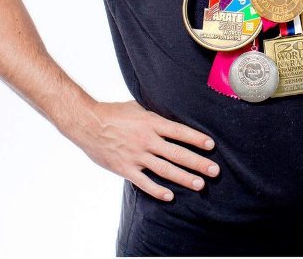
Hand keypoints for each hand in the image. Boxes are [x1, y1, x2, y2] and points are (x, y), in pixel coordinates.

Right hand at [74, 100, 218, 200]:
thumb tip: (171, 116)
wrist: (88, 124)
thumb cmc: (115, 113)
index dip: (197, 139)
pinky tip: (170, 196)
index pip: (180, 131)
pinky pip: (144, 182)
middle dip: (198, 162)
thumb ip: (155, 116)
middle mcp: (147, 140)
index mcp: (152, 122)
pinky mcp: (125, 168)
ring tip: (199, 184)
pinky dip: (157, 190)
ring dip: (184, 178)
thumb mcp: (138, 107)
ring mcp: (136, 155)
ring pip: (165, 169)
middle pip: (177, 153)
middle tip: (214, 170)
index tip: (211, 146)